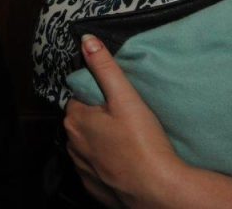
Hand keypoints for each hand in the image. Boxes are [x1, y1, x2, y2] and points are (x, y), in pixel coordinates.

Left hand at [64, 34, 178, 206]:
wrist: (159, 192)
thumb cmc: (143, 143)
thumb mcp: (125, 97)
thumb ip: (105, 68)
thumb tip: (86, 40)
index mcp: (75, 120)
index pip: (78, 99)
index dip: (96, 97)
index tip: (114, 101)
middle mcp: (72, 145)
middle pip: (81, 123)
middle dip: (97, 119)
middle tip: (124, 120)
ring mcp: (82, 169)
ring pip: (87, 147)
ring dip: (100, 143)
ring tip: (127, 142)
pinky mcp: (94, 189)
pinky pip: (95, 170)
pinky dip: (106, 165)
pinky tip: (124, 163)